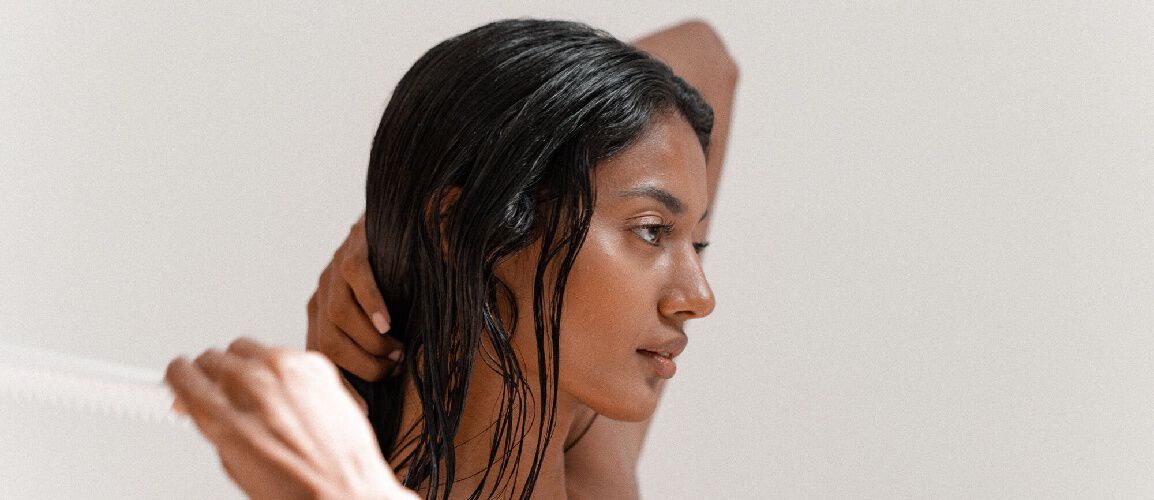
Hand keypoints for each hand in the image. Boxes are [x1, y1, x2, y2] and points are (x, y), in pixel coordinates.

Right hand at [166, 338, 417, 499]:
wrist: (348, 490)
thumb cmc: (297, 490)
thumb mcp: (234, 464)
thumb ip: (214, 426)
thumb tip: (200, 406)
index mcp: (223, 414)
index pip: (181, 372)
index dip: (181, 380)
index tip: (183, 382)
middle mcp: (252, 385)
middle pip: (212, 357)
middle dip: (212, 375)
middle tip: (221, 394)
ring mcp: (286, 369)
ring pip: (246, 348)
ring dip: (244, 367)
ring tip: (256, 395)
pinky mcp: (315, 364)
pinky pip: (283, 353)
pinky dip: (279, 369)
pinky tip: (287, 393)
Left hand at [307, 215, 402, 380]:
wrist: (397, 225)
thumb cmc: (391, 285)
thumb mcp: (374, 322)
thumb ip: (370, 345)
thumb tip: (389, 383)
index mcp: (320, 320)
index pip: (319, 362)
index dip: (341, 388)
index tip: (367, 411)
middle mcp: (320, 298)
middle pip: (328, 343)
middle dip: (362, 365)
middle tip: (392, 370)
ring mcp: (333, 274)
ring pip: (340, 316)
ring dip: (371, 341)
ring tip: (397, 351)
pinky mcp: (352, 251)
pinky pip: (357, 279)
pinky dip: (371, 303)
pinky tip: (388, 322)